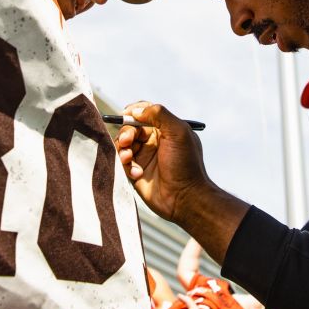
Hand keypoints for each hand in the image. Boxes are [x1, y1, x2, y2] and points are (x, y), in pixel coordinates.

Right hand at [116, 102, 209, 223]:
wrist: (185, 198)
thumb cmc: (186, 165)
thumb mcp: (178, 132)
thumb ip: (159, 114)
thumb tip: (136, 110)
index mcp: (166, 130)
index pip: (145, 113)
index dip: (134, 112)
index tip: (127, 114)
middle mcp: (154, 142)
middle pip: (130, 128)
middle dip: (126, 132)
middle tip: (127, 141)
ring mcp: (144, 157)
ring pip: (123, 145)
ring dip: (123, 149)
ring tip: (129, 158)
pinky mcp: (136, 172)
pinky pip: (123, 163)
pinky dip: (127, 166)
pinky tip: (137, 174)